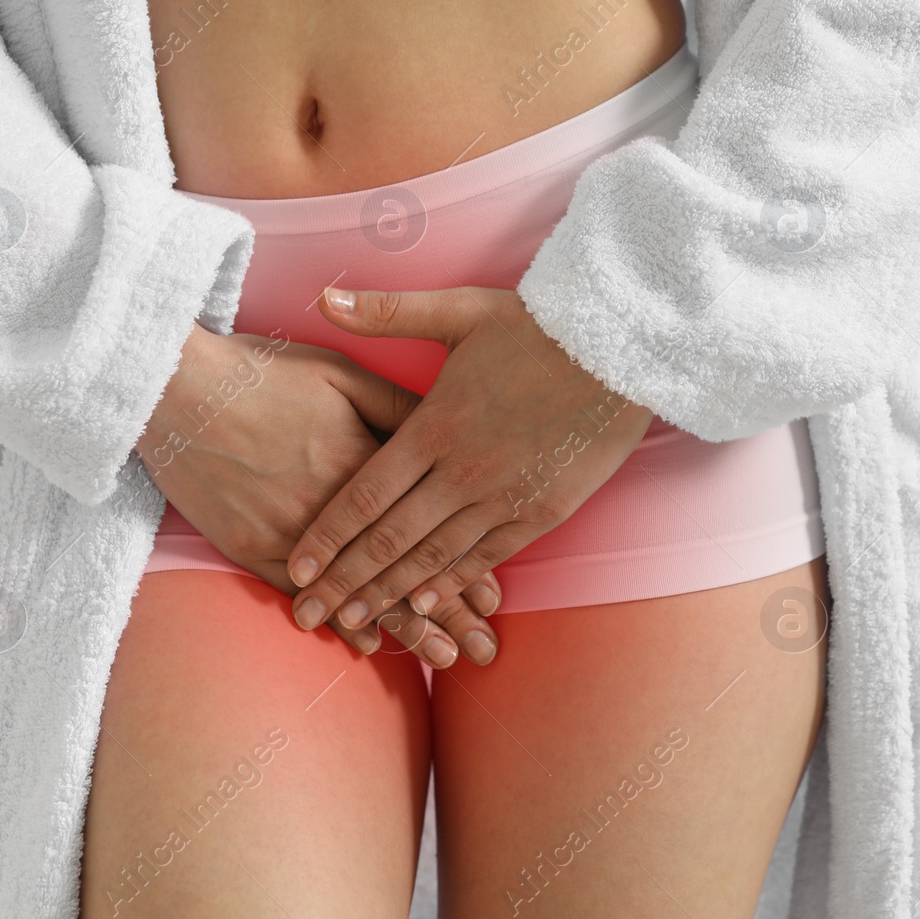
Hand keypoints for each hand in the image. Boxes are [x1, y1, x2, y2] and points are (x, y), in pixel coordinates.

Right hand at [137, 324, 502, 667]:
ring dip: (403, 630)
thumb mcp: (343, 373)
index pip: (427, 525)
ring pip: (358, 591)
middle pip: (401, 569)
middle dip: (448, 615)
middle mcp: (332, 508)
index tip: (496, 599)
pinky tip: (368, 647)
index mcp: (365, 463)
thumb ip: (397, 407)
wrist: (176, 388)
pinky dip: (337, 621)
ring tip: (443, 660)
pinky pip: (300, 594)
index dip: (464, 564)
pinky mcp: (250, 546)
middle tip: (484, 651)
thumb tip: (445, 432)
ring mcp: (289, 532)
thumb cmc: (265, 373)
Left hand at [285, 287, 652, 632]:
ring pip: (433, 558)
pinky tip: (425, 604)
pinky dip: (452, 584)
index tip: (296, 570)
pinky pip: (486, 557)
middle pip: (388, 540)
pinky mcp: (542, 511)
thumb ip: (387, 312)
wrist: (623, 348)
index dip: (325, 539)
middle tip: (309, 615)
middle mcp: (462, 471)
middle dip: (344, 582)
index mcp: (434, 426)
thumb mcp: (459, 309)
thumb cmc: (537, 324)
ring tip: (355, 623)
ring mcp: (503, 497)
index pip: (363, 497)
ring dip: (390, 594)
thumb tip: (325, 295)